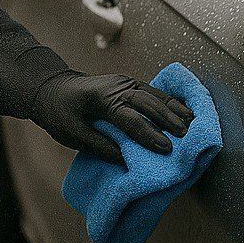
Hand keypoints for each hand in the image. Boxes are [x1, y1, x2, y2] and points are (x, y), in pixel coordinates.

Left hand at [31, 71, 194, 165]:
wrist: (51, 89)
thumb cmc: (60, 113)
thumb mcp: (73, 134)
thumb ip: (100, 145)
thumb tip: (126, 160)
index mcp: (102, 99)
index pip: (130, 118)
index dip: (149, 134)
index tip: (166, 148)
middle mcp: (117, 87)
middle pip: (147, 103)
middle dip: (168, 120)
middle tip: (186, 137)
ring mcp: (124, 82)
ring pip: (153, 95)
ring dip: (173, 109)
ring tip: (192, 123)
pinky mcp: (129, 84)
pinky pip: (152, 92)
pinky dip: (169, 101)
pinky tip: (183, 111)